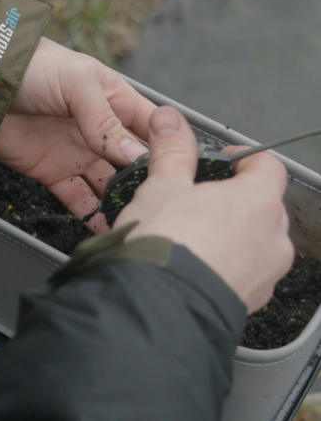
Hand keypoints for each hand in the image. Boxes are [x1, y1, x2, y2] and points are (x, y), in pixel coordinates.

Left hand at [0, 37, 154, 231]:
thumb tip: (135, 154)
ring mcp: (78, 154)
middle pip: (134, 163)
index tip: (184, 172)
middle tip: (163, 205)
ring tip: (139, 220)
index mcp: (115, 101)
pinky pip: (78, 199)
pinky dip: (92, 215)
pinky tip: (109, 228)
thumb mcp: (76, 82)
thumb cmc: (34, 68)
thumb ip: (104, 119)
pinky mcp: (53, 172)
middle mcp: (101, 131)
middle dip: (148, 182)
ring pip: (110, 185)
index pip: (152, 128)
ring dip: (123, 202)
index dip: (169, 148)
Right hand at [118, 106, 293, 312]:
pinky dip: (223, 264)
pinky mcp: (251, 302)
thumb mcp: (161, 187)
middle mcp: (273, 238)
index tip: (214, 162)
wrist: (157, 308)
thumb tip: (170, 121)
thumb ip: (172, 151)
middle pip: (262, 204)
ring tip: (188, 236)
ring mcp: (266, 274)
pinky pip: (243, 272)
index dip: (239, 158)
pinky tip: (191, 264)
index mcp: (258, 202)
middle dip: (230, 198)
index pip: (267, 165)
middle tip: (192, 199)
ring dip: (229, 233)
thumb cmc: (165, 245)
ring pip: (254, 241)